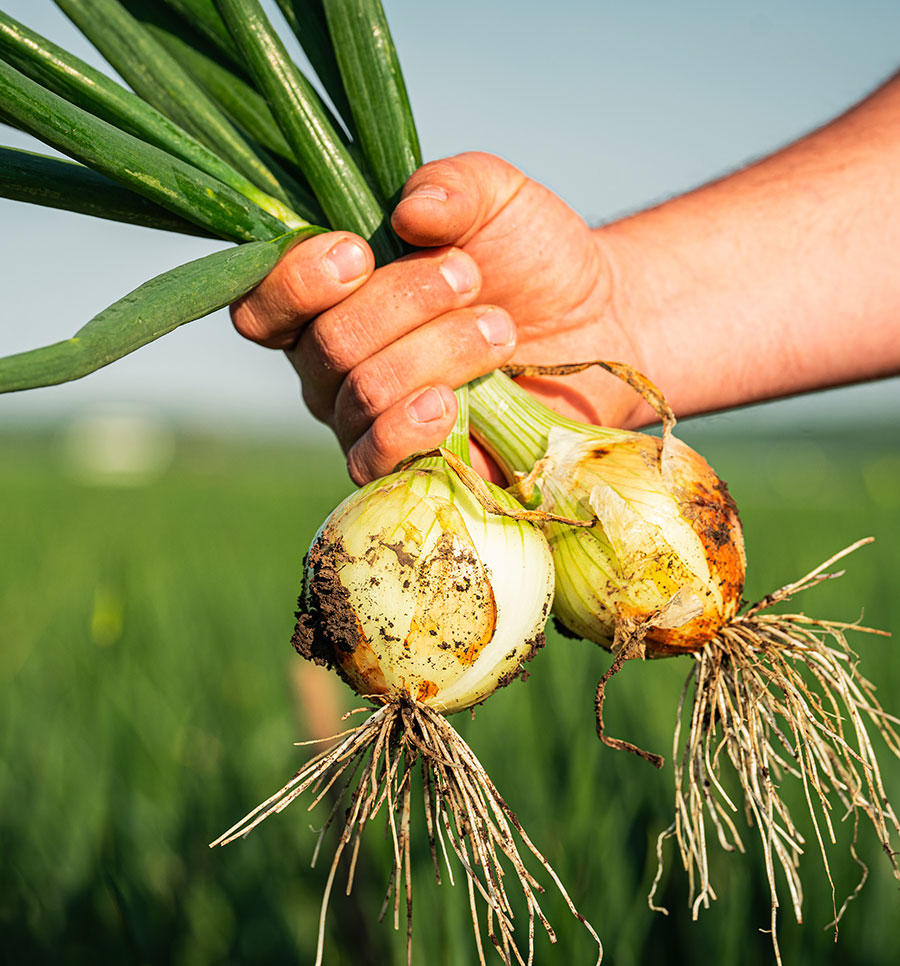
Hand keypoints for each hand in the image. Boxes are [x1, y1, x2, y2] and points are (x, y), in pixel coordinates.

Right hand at [231, 153, 645, 483]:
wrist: (596, 322)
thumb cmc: (528, 255)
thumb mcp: (495, 197)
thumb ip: (452, 185)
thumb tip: (409, 211)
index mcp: (330, 298)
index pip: (263, 306)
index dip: (296, 282)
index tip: (359, 251)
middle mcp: (333, 364)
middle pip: (329, 345)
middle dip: (406, 302)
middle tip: (471, 277)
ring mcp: (366, 420)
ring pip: (365, 393)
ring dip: (437, 351)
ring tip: (498, 328)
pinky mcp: (409, 465)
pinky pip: (374, 460)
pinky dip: (408, 428)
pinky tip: (450, 403)